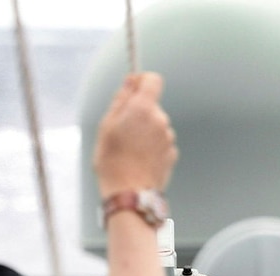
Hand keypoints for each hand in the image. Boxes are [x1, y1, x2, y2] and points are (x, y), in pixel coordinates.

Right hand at [93, 72, 177, 196]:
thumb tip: (131, 81)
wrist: (130, 192)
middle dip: (138, 112)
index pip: (153, 80)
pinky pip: (161, 142)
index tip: (133, 86)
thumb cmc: (113, 161)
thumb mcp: (107, 125)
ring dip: (145, 131)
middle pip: (152, 106)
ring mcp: (169, 138)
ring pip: (156, 125)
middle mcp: (161, 121)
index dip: (143, 80)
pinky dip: (152, 145)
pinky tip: (139, 158)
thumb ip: (121, 99)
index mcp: (143, 109)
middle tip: (121, 130)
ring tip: (129, 149)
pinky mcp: (172, 154)